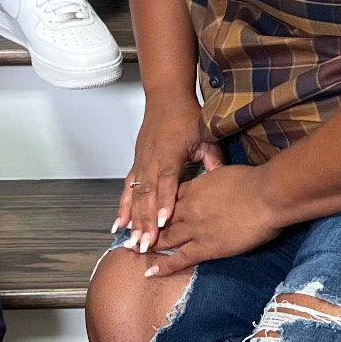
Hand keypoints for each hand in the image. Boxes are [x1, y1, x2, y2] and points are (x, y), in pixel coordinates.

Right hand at [114, 95, 223, 249]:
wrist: (165, 98)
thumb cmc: (185, 116)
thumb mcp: (205, 135)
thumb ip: (213, 159)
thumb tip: (221, 181)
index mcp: (170, 152)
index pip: (167, 180)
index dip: (165, 201)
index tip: (164, 221)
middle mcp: (151, 159)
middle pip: (147, 194)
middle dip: (145, 220)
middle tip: (146, 243)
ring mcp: (141, 162)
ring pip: (135, 195)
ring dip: (133, 219)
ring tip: (132, 241)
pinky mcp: (135, 164)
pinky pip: (126, 189)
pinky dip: (122, 208)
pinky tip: (118, 224)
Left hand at [143, 162, 283, 275]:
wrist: (266, 195)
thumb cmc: (255, 182)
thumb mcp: (230, 172)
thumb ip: (219, 177)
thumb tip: (221, 178)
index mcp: (196, 187)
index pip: (169, 197)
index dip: (157, 205)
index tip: (148, 210)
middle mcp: (189, 207)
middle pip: (161, 218)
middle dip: (146, 226)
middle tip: (131, 233)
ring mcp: (195, 228)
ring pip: (165, 238)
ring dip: (149, 245)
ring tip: (134, 251)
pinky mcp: (206, 247)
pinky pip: (179, 258)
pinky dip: (163, 266)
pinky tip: (150, 272)